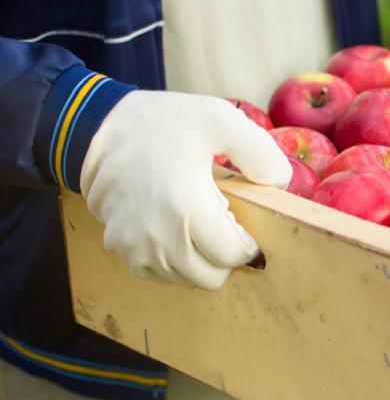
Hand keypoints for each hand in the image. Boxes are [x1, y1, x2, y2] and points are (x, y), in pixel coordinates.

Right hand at [81, 91, 291, 288]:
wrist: (98, 128)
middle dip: (225, 256)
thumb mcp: (219, 119)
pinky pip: (159, 274)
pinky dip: (174, 262)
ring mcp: (136, 248)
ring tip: (198, 224)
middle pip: (212, 277)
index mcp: (187, 209)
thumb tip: (282, 183)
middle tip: (223, 224)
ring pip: (186, 280)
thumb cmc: (163, 123)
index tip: (244, 223)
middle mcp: (159, 238)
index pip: (233, 255)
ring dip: (200, 261)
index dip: (247, 243)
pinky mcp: (120, 249)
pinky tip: (177, 230)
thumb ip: (259, 151)